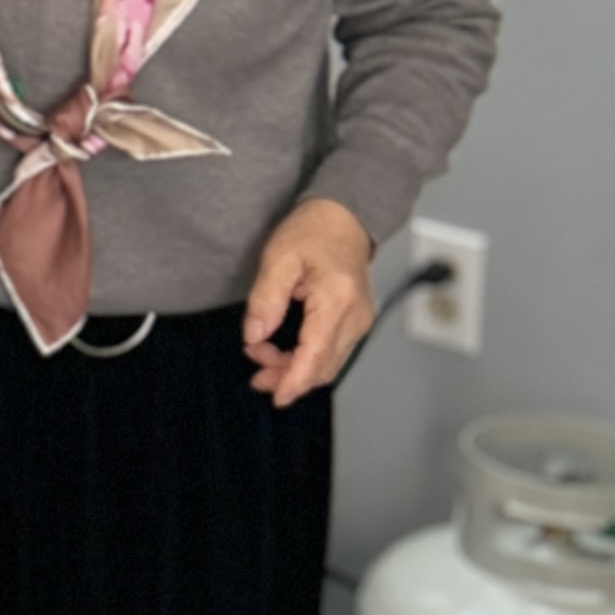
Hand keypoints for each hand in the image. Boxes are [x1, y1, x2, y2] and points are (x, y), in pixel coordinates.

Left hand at [243, 197, 374, 403]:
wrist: (344, 218)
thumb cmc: (312, 231)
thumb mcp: (279, 257)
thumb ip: (266, 299)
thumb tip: (254, 336)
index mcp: (337, 300)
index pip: (316, 354)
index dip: (294, 380)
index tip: (276, 397)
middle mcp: (356, 316)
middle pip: (323, 366)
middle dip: (288, 377)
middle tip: (255, 373)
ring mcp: (359, 321)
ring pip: (328, 363)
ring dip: (295, 369)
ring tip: (262, 358)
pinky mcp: (355, 322)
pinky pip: (331, 352)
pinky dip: (307, 359)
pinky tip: (283, 352)